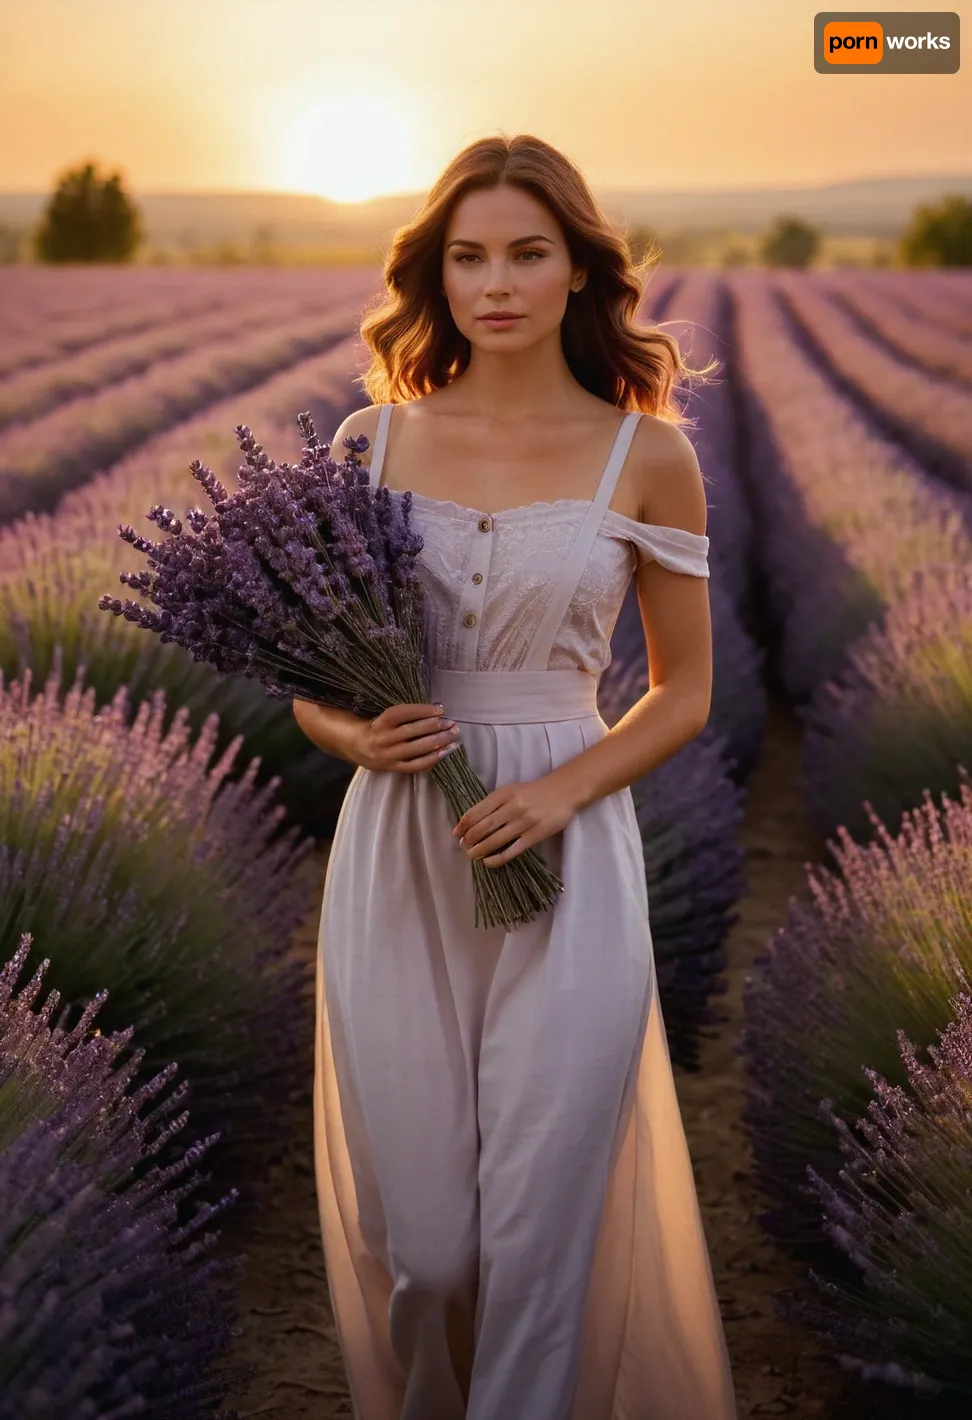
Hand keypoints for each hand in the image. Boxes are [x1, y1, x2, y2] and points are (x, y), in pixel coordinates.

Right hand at [357, 702, 461, 773]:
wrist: (354, 746)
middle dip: (436, 726)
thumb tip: (436, 710)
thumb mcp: (383, 716)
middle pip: (413, 731)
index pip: (403, 712)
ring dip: (439, 742)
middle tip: (452, 724)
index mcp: (380, 722)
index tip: (440, 709)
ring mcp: (388, 755)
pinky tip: (445, 753)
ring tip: (454, 737)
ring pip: (417, 749)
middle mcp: (383, 738)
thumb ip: (404, 714)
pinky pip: (416, 765)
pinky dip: (433, 759)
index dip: (423, 710)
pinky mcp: (392, 768)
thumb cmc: (375, 726)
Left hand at [451, 773, 580, 867]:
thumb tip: (470, 822)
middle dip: (470, 839)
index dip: (463, 825)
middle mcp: (512, 807)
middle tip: (464, 847)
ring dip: (480, 850)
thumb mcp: (511, 791)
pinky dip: (498, 858)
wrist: (563, 792)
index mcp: (503, 794)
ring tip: (472, 856)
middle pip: (483, 826)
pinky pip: (512, 850)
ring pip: (496, 839)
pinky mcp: (535, 834)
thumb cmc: (533, 792)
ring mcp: (524, 822)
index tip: (456, 834)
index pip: (477, 811)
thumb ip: (493, 804)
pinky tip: (489, 862)